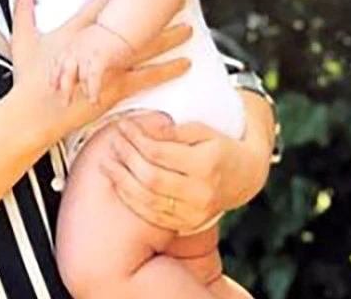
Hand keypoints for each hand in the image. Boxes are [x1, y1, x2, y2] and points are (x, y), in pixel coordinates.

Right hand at [11, 0, 191, 142]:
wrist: (34, 111)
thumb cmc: (28, 78)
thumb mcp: (23, 40)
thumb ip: (24, 11)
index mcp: (76, 33)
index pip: (101, 7)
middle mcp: (97, 47)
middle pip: (132, 23)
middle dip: (155, 10)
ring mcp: (109, 68)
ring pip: (145, 48)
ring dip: (168, 38)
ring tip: (189, 28)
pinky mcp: (116, 88)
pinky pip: (148, 77)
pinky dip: (167, 70)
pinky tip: (185, 64)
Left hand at [51, 23, 135, 107]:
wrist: (121, 24)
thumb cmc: (108, 35)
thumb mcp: (88, 42)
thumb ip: (81, 54)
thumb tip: (80, 71)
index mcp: (72, 45)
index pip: (57, 61)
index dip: (54, 75)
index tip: (53, 87)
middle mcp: (75, 49)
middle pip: (64, 72)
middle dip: (64, 88)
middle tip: (64, 103)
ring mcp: (86, 53)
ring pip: (78, 77)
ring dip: (80, 92)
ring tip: (84, 103)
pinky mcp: (98, 57)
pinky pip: (92, 78)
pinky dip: (92, 91)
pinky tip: (94, 101)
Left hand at [100, 111, 266, 233]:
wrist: (243, 177)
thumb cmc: (219, 148)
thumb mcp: (204, 131)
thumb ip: (174, 130)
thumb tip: (146, 129)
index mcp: (207, 165)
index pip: (159, 153)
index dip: (136, 139)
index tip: (124, 126)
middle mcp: (201, 192)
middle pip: (150, 177)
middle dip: (126, 157)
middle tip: (114, 142)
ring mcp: (194, 212)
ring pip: (147, 199)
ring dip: (121, 180)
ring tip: (106, 163)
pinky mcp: (187, 223)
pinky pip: (151, 215)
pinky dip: (130, 199)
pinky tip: (118, 184)